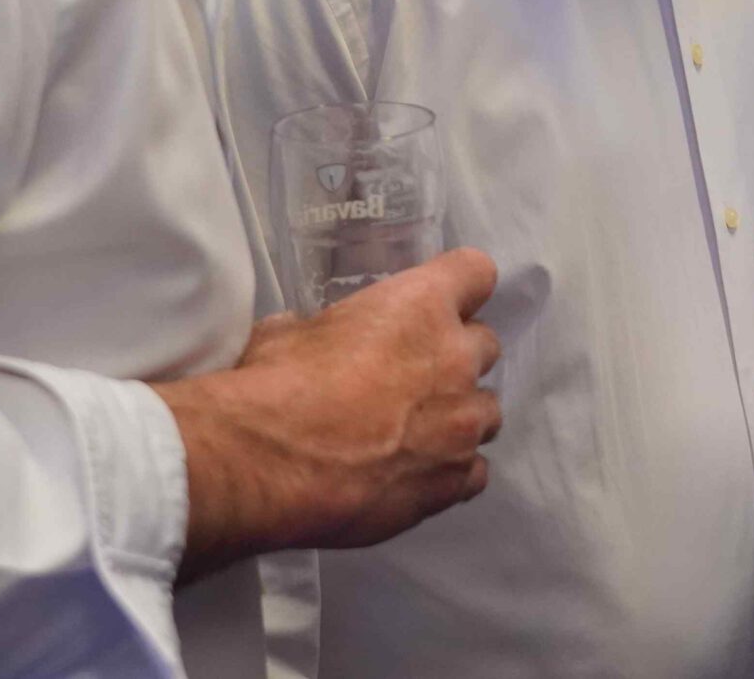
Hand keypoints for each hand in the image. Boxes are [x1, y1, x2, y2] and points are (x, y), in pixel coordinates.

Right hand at [153, 246, 503, 574]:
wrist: (266, 465)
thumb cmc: (274, 384)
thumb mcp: (293, 330)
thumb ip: (329, 329)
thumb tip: (318, 342)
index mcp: (422, 304)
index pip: (475, 273)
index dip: (458, 287)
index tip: (439, 302)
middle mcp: (456, 359)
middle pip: (485, 346)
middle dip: (454, 359)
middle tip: (412, 378)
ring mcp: (462, 424)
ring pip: (486, 412)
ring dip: (459, 416)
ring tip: (416, 434)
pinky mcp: (453, 480)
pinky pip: (474, 472)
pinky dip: (451, 471)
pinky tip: (416, 476)